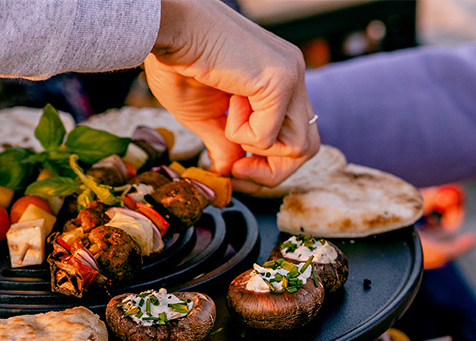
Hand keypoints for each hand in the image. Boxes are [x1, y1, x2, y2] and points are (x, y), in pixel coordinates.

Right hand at [144, 0, 318, 191]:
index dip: (269, 166)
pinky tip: (227, 98)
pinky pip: (268, 137)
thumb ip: (225, 144)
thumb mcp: (205, 118)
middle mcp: (293, 75)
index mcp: (280, 80)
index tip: (236, 169)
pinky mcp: (280, 80)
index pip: (297, 138)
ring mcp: (292, 75)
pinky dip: (240, 133)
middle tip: (236, 167)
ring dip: (255, 149)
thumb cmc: (178, 65)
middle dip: (270, 171)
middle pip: (307, 147)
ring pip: (298, 147)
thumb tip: (230, 171)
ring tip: (229, 119)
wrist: (168, 33)